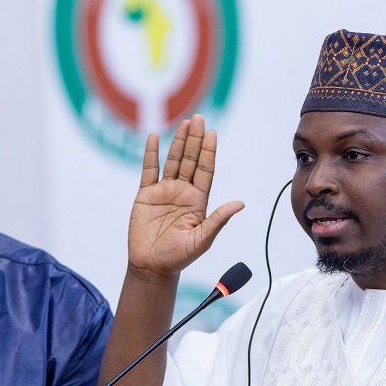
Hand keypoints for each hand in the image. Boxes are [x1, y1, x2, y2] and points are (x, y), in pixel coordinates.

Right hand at [128, 115, 243, 278]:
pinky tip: (154, 137)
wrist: (152, 267)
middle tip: (198, 118)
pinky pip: (148, 170)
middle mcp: (183, 192)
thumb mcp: (202, 239)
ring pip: (172, 161)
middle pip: (190, 160)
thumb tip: (240, 204)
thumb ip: (218, 220)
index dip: (208, 152)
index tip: (212, 133)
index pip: (205, 170)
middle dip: (194, 140)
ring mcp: (164, 191)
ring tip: (184, 123)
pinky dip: (151, 154)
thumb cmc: (179, 257)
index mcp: (198, 201)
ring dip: (178, 142)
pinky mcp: (146, 195)